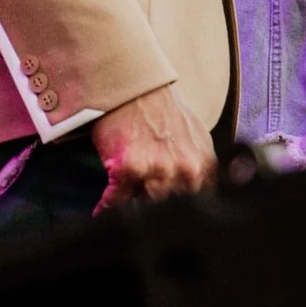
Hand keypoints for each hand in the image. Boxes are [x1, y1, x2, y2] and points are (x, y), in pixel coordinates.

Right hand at [89, 82, 216, 211]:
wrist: (135, 87)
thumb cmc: (163, 111)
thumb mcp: (196, 137)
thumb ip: (202, 167)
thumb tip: (204, 193)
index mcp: (203, 164)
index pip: (199, 205)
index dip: (184, 215)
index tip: (170, 219)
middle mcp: (184, 169)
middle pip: (171, 211)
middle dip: (158, 216)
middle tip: (145, 219)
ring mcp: (157, 170)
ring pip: (145, 209)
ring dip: (133, 212)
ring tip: (124, 216)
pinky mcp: (128, 169)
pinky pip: (115, 202)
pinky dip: (106, 209)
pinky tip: (101, 213)